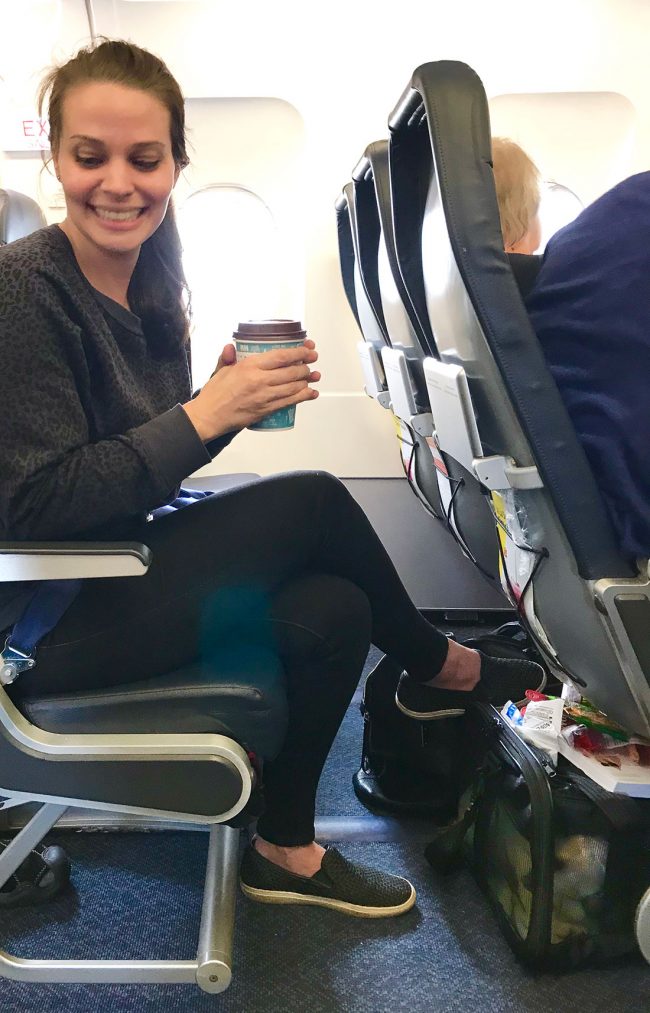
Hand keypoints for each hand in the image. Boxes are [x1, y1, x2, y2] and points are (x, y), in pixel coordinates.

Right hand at [182, 339, 320, 440]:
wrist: (209, 416)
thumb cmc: (214, 394)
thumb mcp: (220, 370)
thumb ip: (228, 357)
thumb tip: (231, 347)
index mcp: (249, 366)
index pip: (281, 356)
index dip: (298, 352)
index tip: (307, 349)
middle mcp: (260, 380)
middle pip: (291, 371)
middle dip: (306, 365)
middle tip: (313, 361)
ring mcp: (265, 396)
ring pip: (294, 386)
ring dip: (307, 380)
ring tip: (315, 376)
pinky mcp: (266, 410)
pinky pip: (290, 402)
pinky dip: (303, 397)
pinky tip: (311, 393)